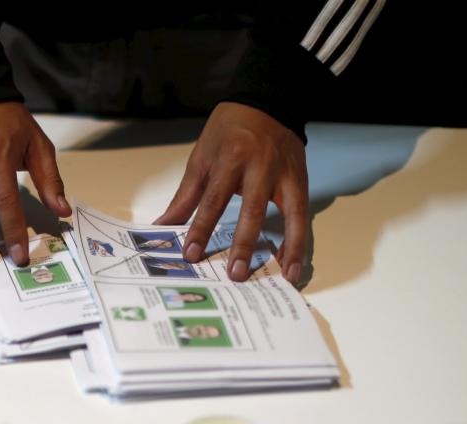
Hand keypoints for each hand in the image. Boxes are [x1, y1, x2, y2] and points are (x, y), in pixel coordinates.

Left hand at [154, 102, 308, 283]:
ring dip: (289, 247)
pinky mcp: (301, 180)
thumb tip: (162, 226)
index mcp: (230, 159)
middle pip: (253, 210)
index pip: (213, 200)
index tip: (191, 255)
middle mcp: (261, 167)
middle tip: (235, 275)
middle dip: (244, 244)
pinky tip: (293, 263)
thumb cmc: (228, 132)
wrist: (266, 103)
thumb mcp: (201, 158)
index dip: (201, 229)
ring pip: (292, 214)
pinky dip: (300, 239)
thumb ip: (185, 197)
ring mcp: (285, 174)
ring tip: (285, 277)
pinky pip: (304, 214)